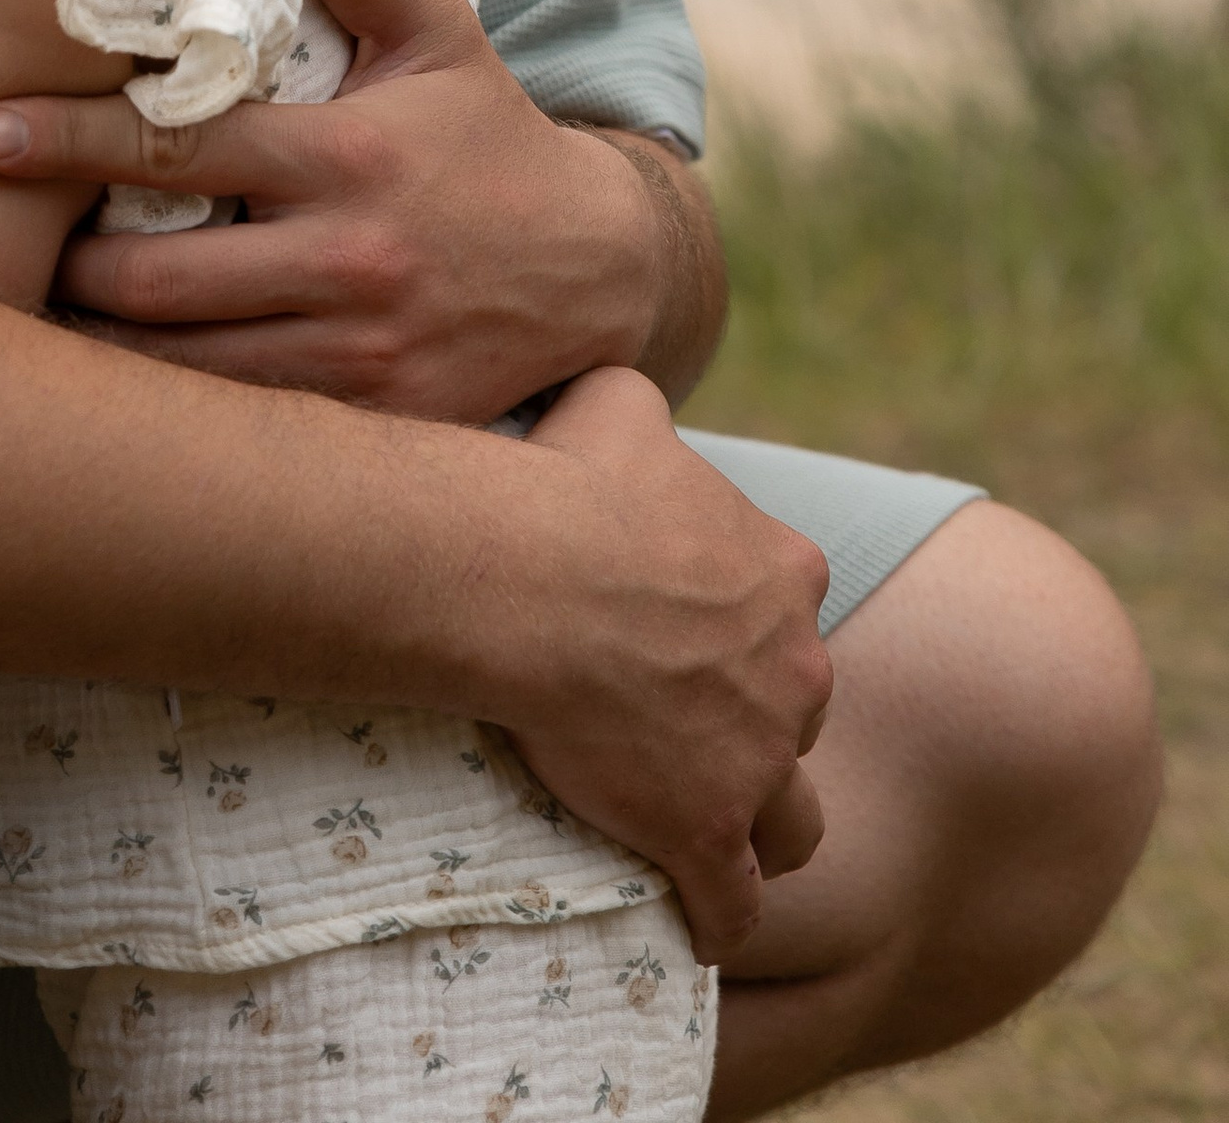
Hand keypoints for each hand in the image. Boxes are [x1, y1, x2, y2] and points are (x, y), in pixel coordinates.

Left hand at [0, 0, 710, 419]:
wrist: (600, 273)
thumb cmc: (487, 136)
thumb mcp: (437, 35)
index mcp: (346, 159)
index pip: (180, 150)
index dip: (71, 140)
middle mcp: (348, 264)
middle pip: (157, 281)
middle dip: (67, 269)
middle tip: (10, 247)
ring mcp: (361, 360)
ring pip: (187, 374)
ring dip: (104, 352)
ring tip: (40, 322)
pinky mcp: (376, 430)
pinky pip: (245, 432)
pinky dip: (177, 417)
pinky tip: (122, 397)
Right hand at [496, 367, 830, 962]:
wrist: (529, 576)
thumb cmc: (568, 481)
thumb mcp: (622, 402)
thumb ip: (651, 413)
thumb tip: (631, 410)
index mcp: (783, 571)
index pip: (787, 603)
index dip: (738, 619)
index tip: (682, 627)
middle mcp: (793, 668)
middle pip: (796, 709)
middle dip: (754, 720)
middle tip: (677, 722)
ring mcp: (757, 759)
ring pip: (795, 821)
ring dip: (760, 826)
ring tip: (710, 830)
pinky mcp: (706, 831)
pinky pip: (731, 905)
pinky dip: (716, 917)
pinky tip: (691, 923)